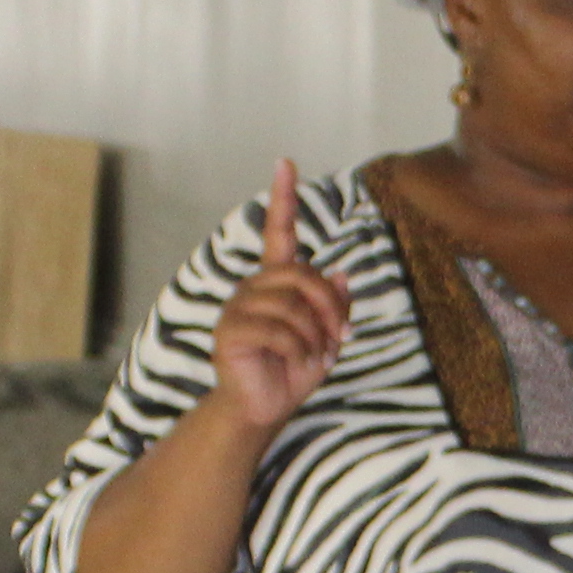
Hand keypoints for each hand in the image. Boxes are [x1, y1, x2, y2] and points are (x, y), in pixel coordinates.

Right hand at [205, 160, 352, 436]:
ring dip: (316, 335)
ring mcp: (238, 308)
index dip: (283, 199)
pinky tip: (299, 364)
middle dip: (330, 307)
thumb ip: (334, 305)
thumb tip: (341, 271)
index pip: (279, 233)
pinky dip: (300, 350)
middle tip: (341, 337)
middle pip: (302, 275)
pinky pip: (278, 330)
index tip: (286, 163)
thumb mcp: (325, 337)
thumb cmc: (291, 372)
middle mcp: (253, 288)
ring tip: (316, 356)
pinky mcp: (230, 332)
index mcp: (275, 284)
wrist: (263, 409)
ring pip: (292, 305)